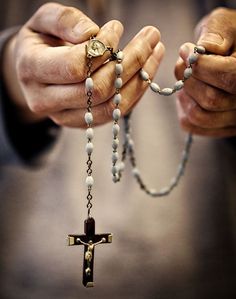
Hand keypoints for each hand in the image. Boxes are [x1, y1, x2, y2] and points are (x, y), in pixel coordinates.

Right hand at [3, 2, 163, 126]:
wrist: (33, 70)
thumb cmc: (42, 41)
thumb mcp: (45, 20)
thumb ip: (65, 20)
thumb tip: (93, 35)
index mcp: (32, 70)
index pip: (75, 66)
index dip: (103, 48)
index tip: (118, 27)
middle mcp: (45, 100)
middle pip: (98, 89)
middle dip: (131, 61)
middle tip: (151, 37)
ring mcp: (65, 117)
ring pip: (110, 106)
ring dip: (140, 79)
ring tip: (156, 51)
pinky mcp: (83, 123)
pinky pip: (114, 113)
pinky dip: (135, 93)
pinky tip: (147, 72)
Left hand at [175, 8, 235, 136]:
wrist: (232, 54)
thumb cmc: (230, 38)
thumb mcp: (227, 24)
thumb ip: (218, 33)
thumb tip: (205, 48)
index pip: (230, 78)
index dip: (202, 66)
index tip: (186, 50)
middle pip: (211, 100)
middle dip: (189, 79)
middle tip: (184, 64)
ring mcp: (234, 118)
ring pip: (199, 116)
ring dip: (184, 94)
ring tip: (186, 78)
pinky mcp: (220, 127)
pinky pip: (192, 125)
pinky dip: (183, 108)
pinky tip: (188, 93)